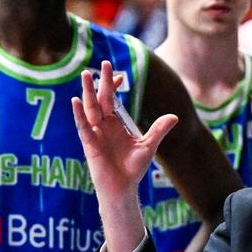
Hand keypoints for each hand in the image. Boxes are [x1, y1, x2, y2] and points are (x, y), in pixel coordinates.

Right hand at [71, 60, 175, 203]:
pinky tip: (76, 100)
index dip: (115, 87)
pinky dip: (79, 114)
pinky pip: (83, 126)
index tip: (119, 75)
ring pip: (90, 108)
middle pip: (101, 99)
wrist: (123, 188)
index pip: (113, 100)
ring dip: (87, 92)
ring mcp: (95, 133)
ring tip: (85, 74)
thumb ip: (158, 130)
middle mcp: (104, 126)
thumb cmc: (132, 169)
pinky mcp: (89, 143)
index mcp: (116, 124)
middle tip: (103, 64)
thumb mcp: (148, 146)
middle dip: (102, 82)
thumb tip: (174, 116)